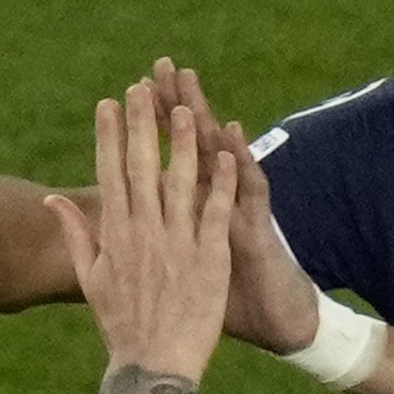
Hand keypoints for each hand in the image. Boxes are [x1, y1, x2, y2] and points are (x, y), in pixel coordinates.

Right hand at [47, 82, 236, 386]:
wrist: (154, 366)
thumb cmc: (122, 325)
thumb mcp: (90, 280)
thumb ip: (75, 235)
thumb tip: (51, 201)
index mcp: (114, 235)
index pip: (109, 173)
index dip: (109, 134)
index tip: (109, 101)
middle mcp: (143, 233)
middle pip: (141, 168)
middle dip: (141, 124)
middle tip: (141, 87)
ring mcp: (177, 245)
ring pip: (180, 182)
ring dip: (182, 141)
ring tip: (185, 107)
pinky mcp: (208, 259)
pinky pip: (215, 212)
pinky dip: (221, 182)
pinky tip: (224, 151)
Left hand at [144, 62, 319, 349]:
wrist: (275, 326)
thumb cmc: (227, 305)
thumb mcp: (182, 273)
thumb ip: (149, 248)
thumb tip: (117, 233)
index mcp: (186, 215)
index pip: (161, 164)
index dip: (142, 132)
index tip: (119, 100)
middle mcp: (211, 205)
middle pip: (189, 147)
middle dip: (173, 108)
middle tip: (158, 67)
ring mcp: (235, 212)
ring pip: (219, 156)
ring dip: (205, 120)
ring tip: (190, 85)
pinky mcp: (256, 229)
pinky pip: (249, 191)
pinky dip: (240, 163)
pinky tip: (231, 135)